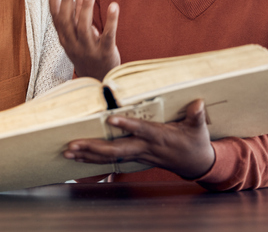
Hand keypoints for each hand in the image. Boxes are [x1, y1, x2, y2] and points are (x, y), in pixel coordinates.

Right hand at [49, 0, 120, 78]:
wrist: (99, 81)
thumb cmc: (88, 52)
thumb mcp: (79, 35)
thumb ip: (81, 12)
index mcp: (65, 39)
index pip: (56, 17)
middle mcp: (73, 45)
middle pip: (67, 22)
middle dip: (67, 2)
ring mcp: (89, 50)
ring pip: (84, 28)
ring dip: (86, 8)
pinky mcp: (105, 53)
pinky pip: (107, 36)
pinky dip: (111, 21)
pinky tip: (114, 5)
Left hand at [63, 99, 215, 179]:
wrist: (197, 164)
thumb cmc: (196, 142)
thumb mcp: (198, 128)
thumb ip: (196, 116)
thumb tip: (198, 103)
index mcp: (160, 137)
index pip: (142, 130)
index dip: (128, 125)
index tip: (111, 119)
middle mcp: (146, 148)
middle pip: (118, 150)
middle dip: (94, 148)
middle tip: (74, 144)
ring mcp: (139, 155)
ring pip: (111, 158)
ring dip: (88, 155)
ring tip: (68, 152)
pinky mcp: (136, 159)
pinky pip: (112, 161)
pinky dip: (94, 160)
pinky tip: (79, 159)